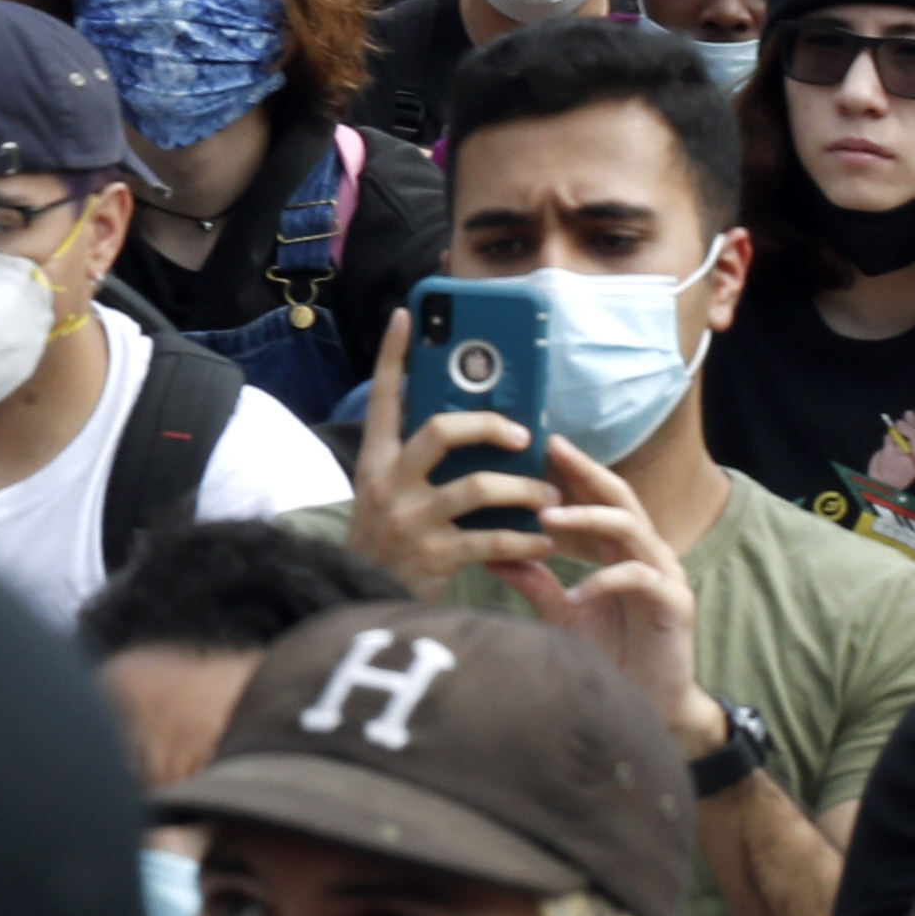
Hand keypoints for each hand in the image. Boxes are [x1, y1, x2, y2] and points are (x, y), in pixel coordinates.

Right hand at [346, 304, 561, 595]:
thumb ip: (418, 459)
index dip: (393, 354)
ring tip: (547, 496)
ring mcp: (411, 519)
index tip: (406, 315)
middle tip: (522, 434)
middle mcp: (389, 483)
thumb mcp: (387, 492)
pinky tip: (542, 543)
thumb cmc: (390, 541)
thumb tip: (474, 425)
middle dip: (490, 426)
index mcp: (375, 460)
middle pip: (442, 431)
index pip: (383, 396)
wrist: (366, 601)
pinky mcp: (435, 555)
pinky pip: (492, 540)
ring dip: (523, 490)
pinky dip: (525, 541)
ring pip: (477, 486)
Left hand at [522, 438, 712, 750]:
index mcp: (621, 551)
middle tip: (552, 451)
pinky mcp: (675, 605)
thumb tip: (489, 552)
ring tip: (547, 517)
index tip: (545, 444)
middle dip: (587, 472)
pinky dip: (605, 580)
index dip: (577, 470)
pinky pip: (640, 578)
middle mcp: (647, 554)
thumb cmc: (609, 654)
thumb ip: (534, 581)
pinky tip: (575, 594)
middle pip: (620, 498)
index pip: (601, 498)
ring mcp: (665, 576)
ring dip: (588, 518)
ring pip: (630, 529)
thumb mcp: (562, 613)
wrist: (649, 706)